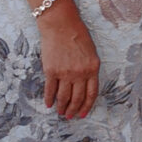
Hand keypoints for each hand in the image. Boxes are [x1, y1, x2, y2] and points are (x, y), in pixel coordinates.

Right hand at [37, 4, 101, 119]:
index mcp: (93, 69)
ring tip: (60, 112)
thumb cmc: (77, 35)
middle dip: (74, 110)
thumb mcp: (91, 52)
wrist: (61, 24)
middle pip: (77, 98)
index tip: (83, 114)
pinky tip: (48, 104)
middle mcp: (80, 73)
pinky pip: (50, 89)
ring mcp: (65, 73)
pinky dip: (49, 99)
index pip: (92, 93)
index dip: (87, 106)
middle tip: (70, 116)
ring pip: (63, 97)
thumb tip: (84, 85)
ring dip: (62, 107)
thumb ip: (88, 69)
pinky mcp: (51, 70)